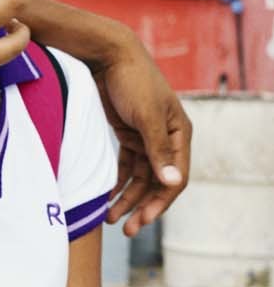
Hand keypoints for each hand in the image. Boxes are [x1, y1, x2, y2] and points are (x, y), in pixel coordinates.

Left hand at [92, 35, 190, 236]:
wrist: (108, 57)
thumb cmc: (132, 82)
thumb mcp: (147, 116)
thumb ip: (158, 150)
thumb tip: (172, 182)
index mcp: (179, 134)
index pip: (175, 178)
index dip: (160, 202)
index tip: (142, 221)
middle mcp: (166, 139)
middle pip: (157, 182)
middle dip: (142, 207)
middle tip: (126, 230)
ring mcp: (146, 137)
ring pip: (140, 178)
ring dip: (127, 199)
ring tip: (111, 219)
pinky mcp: (127, 135)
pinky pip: (125, 166)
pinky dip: (118, 183)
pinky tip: (107, 198)